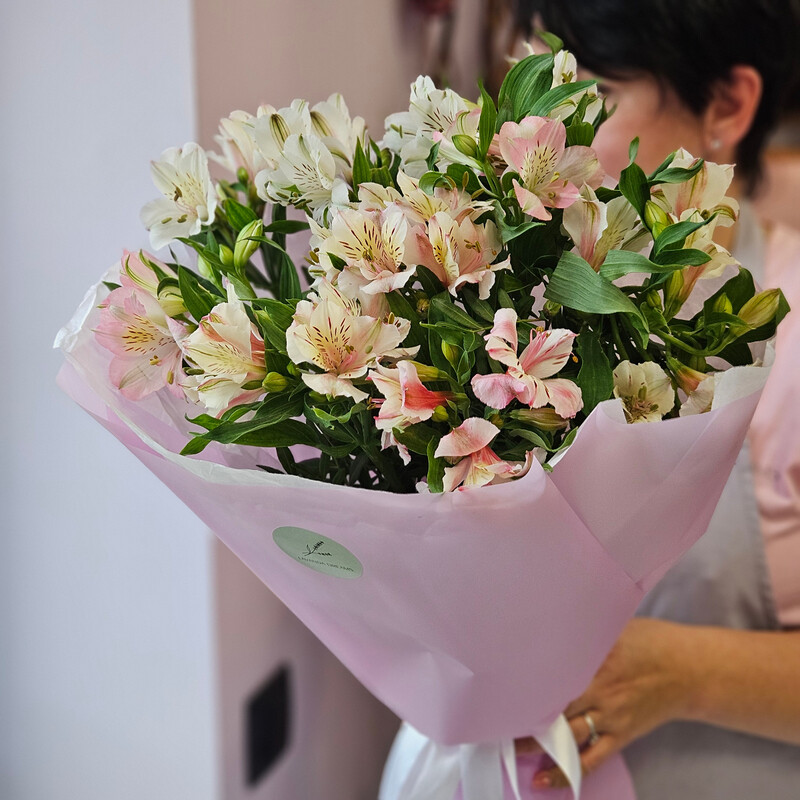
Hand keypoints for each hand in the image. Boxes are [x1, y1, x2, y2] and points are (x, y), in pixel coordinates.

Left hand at [515, 617, 695, 789]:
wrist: (689, 669)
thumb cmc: (648, 640)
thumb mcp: (615, 627)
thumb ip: (583, 634)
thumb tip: (547, 626)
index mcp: (597, 658)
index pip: (553, 672)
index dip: (525, 681)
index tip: (499, 685)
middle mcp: (600, 690)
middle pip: (554, 705)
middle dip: (523, 713)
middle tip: (492, 717)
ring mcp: (611, 717)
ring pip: (566, 735)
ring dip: (535, 743)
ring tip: (504, 745)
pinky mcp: (620, 736)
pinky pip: (590, 760)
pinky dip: (565, 772)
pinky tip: (540, 779)